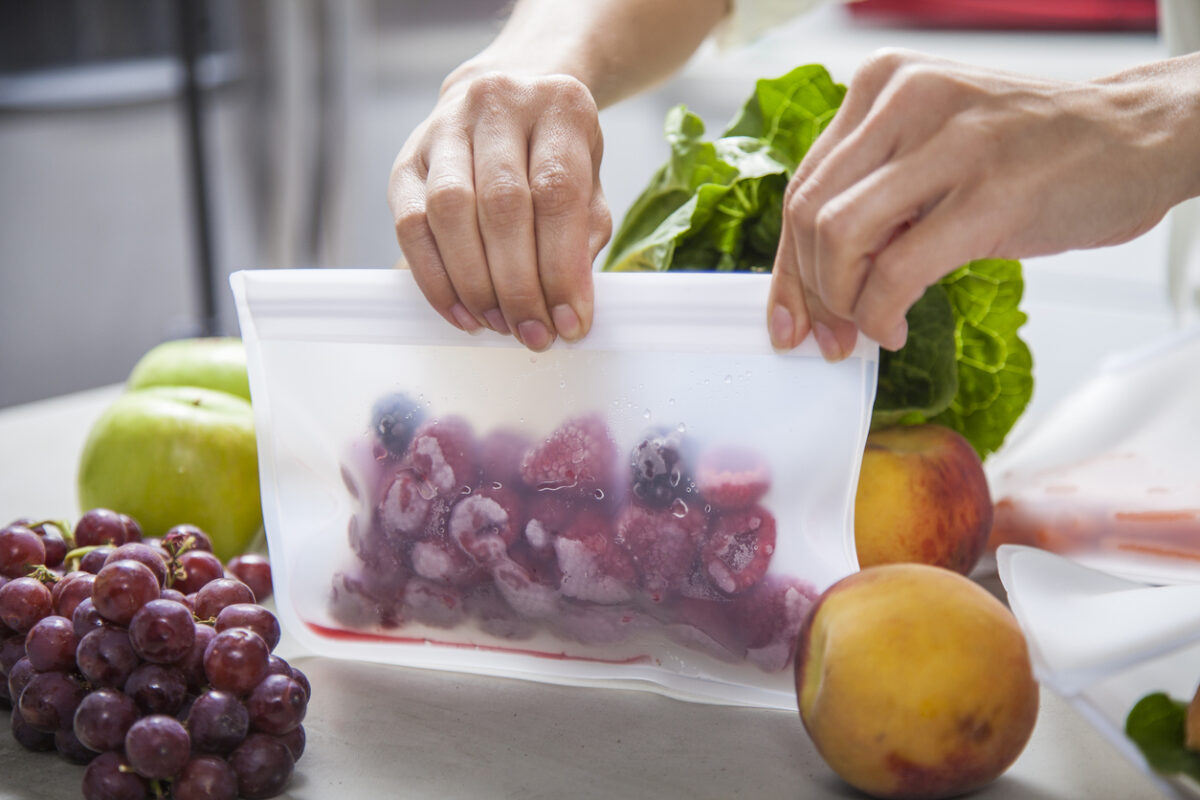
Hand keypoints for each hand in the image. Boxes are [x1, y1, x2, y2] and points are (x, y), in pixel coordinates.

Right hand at [388, 71, 611, 350]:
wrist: (507, 93)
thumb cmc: (554, 152)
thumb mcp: (590, 183)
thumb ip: (583, 238)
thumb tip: (568, 309)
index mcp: (558, 108)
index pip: (557, 192)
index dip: (562, 267)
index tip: (570, 322)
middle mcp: (497, 105)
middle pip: (501, 204)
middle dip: (517, 285)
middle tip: (532, 333)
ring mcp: (444, 129)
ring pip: (449, 211)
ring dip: (473, 283)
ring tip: (497, 325)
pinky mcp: (406, 160)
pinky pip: (411, 225)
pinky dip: (434, 278)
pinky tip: (460, 312)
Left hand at [767, 48, 1191, 359]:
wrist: (1140, 137)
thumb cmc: (1036, 153)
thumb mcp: (934, 153)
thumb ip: (873, 196)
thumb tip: (812, 280)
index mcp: (882, 85)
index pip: (802, 187)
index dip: (786, 267)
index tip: (788, 318)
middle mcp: (906, 99)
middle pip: (809, 215)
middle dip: (809, 292)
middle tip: (831, 334)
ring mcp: (950, 142)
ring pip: (840, 238)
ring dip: (842, 304)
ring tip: (868, 328)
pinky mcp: (990, 192)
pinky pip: (897, 270)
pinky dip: (880, 313)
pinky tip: (894, 326)